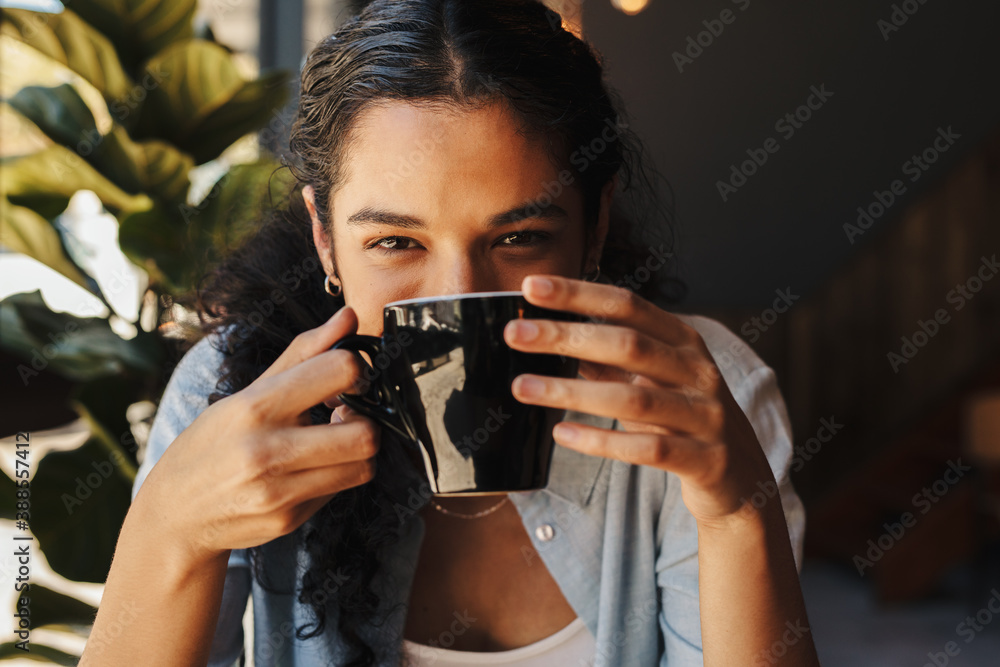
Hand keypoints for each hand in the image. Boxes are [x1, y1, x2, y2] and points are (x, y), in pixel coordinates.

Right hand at [136, 306, 380, 560]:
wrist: (175, 516)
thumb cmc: (212, 445)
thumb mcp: (246, 393)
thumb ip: (302, 355)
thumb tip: (348, 317)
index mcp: (255, 407)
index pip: (340, 371)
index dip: (354, 371)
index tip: (345, 379)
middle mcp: (266, 450)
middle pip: (364, 433)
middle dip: (365, 421)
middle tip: (345, 417)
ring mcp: (278, 491)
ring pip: (362, 466)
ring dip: (358, 452)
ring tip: (332, 442)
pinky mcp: (288, 520)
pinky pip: (340, 491)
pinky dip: (336, 477)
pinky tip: (310, 469)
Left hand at [502, 274, 775, 525]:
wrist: (742, 477)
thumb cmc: (685, 418)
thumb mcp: (651, 380)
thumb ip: (607, 359)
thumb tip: (548, 335)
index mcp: (683, 341)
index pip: (628, 305)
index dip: (580, 294)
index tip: (532, 287)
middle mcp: (697, 371)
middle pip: (628, 345)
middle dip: (567, 337)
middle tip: (514, 334)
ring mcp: (705, 415)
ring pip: (634, 399)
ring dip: (572, 392)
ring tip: (522, 387)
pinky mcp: (704, 458)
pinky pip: (648, 449)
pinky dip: (602, 440)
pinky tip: (562, 434)